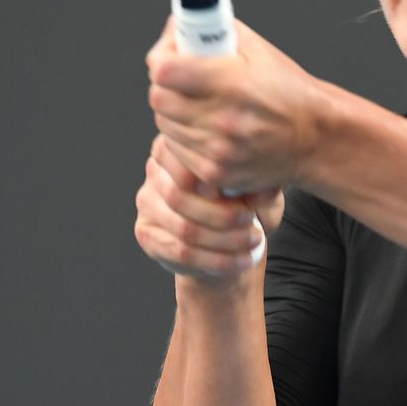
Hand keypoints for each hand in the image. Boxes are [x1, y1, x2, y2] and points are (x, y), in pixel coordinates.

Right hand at [135, 134, 283, 281]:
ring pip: (184, 227)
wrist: (228, 239)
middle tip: (253, 223)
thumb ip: (259, 184)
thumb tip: (261, 189)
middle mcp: (156, 169)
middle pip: (182, 196)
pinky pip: (180, 252)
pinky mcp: (145, 232)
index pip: (192, 162)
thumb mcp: (259, 189)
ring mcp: (147, 201)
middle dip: (223, 215)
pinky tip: (242, 260)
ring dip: (224, 240)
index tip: (252, 200)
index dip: (220, 181)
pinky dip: (216, 260)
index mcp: (180, 145)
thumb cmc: (246, 202)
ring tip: (254, 241)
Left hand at [146, 18, 323, 194]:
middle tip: (179, 83)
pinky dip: (182, 139)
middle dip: (164, 87)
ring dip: (172, 114)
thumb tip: (177, 27)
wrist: (314, 136)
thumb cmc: (286, 90)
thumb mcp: (257, 49)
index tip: (168, 59)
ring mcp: (220, 149)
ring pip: (165, 126)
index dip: (161, 60)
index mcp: (234, 82)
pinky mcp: (217, 172)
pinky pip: (176, 152)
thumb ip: (215, 32)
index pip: (165, 71)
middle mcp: (225, 118)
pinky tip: (202, 130)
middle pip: (159, 99)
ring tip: (196, 107)